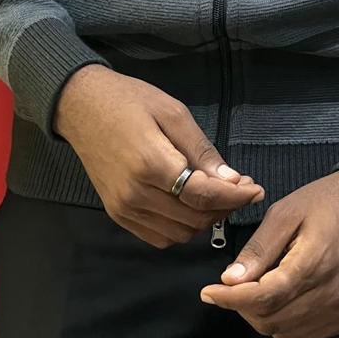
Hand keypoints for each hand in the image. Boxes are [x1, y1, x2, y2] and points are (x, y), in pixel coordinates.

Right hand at [53, 64, 264, 247]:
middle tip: (241, 187)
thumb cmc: (130, 101)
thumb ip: (202, 151)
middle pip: (194, 218)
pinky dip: (181, 228)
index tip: (256, 189)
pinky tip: (191, 206)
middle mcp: (135, 193)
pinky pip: (158, 236)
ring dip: (205, 220)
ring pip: (179, 233)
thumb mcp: (173, 113)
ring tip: (218, 195)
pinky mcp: (117, 214)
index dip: (235, 196)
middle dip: (225, 207)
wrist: (82, 106)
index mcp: (151, 164)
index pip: (203, 194)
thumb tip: (232, 181)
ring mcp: (124, 208)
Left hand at [199, 171, 338, 337]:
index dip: (230, 299)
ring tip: (260, 286)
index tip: (209, 292)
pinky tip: (284, 296)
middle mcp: (330, 294)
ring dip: (264, 314)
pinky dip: (286, 320)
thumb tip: (231, 279)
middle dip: (243, 305)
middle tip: (235, 283)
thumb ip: (259, 248)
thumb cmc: (329, 202)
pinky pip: (306, 333)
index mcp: (313, 264)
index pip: (262, 298)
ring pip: (285, 331)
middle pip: (271, 319)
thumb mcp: (287, 212)